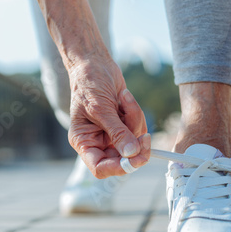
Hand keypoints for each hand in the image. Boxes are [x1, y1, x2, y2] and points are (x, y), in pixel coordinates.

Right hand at [68, 55, 149, 177]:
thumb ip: (117, 132)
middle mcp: (98, 142)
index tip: (134, 158)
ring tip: (124, 99)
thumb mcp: (101, 108)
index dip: (118, 168)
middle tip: (146, 136)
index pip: (100, 168)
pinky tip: (125, 98)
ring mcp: (112, 134)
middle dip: (135, 144)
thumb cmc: (88, 83)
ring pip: (134, 142)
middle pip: (123, 159)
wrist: (94, 63)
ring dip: (135, 120)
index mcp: (84, 142)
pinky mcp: (124, 125)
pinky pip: (138, 128)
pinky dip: (136, 113)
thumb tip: (131, 154)